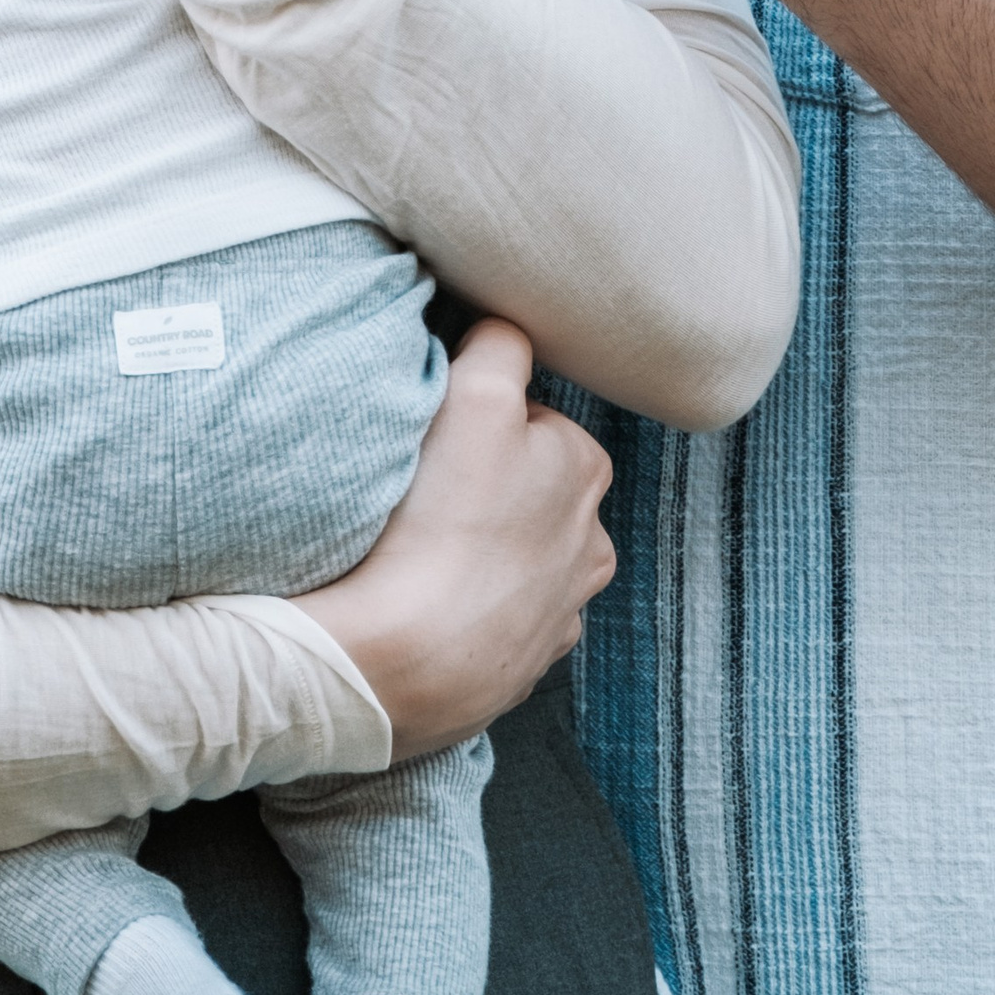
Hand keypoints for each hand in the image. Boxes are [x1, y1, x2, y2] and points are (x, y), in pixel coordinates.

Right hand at [296, 319, 614, 757]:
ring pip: (516, 558)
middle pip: (528, 489)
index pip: (530, 416)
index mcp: (585, 470)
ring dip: (481, 552)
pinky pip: (495, 621)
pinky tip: (427, 604)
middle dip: (486, 485)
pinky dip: (470, 611)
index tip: (439, 437)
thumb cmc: (442, 520)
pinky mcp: (518, 667)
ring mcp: (558, 614)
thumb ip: (500, 344)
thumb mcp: (474, 394)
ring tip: (419, 552)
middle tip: (424, 491)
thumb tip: (507, 326)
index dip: (479, 417)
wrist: (405, 661)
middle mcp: (589, 544)